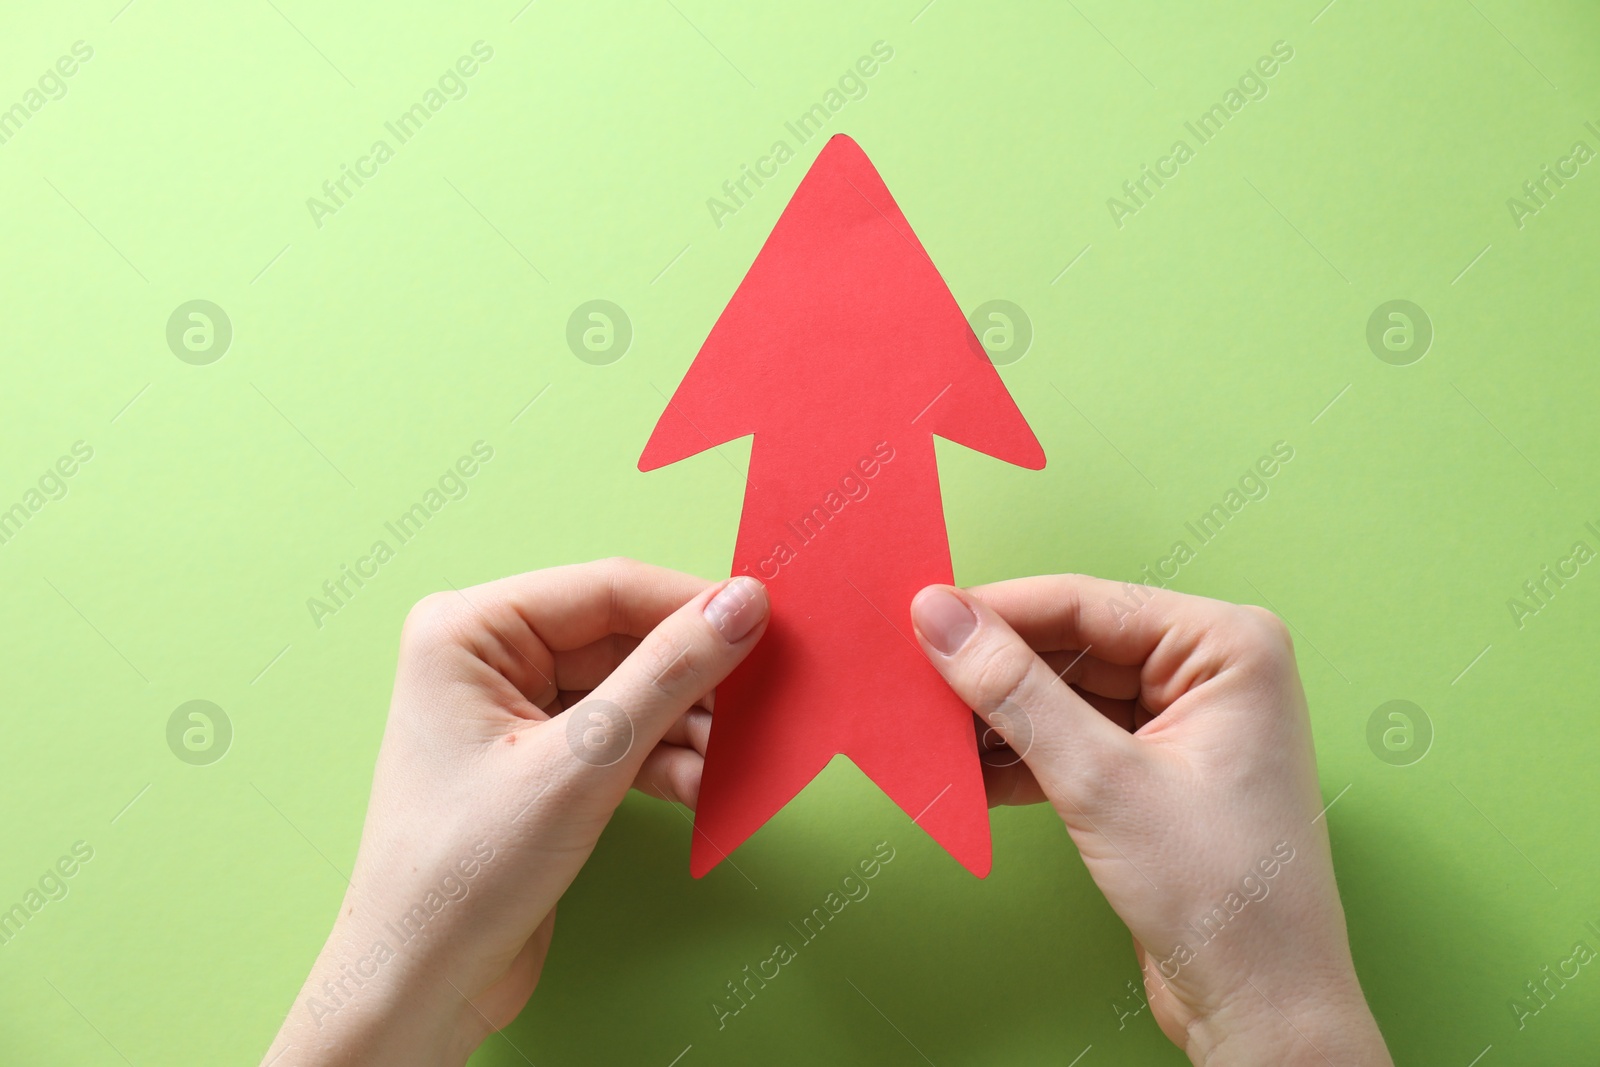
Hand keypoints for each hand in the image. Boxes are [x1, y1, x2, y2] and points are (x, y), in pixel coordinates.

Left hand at [264, 559, 768, 1065]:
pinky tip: (706, 786)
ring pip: (633, 690)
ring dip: (689, 724)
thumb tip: (741, 605)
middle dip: (696, 675)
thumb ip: (668, 676)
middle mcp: (488, 657)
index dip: (691, 603)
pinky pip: (624, 735)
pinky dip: (668, 759)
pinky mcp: (544, 760)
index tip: (768, 620)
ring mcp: (516, 710)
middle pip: (624, 638)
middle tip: (767, 695)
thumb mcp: (582, 764)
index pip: (605, 589)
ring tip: (738, 755)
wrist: (422, 985)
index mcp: (468, 630)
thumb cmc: (462, 874)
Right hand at [909, 575, 1390, 1065]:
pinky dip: (1021, 756)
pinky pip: (1073, 738)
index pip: (1088, 604)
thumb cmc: (1226, 897)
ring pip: (1066, 694)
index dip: (997, 610)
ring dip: (999, 716)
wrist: (1263, 1008)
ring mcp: (1184, 722)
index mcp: (1227, 647)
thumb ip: (1015, 692)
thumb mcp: (1102, 783)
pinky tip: (967, 773)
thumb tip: (942, 620)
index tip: (918, 615)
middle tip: (913, 676)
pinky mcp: (1155, 771)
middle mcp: (1211, 671)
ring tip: (930, 730)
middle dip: (994, 668)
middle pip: (1073, 645)